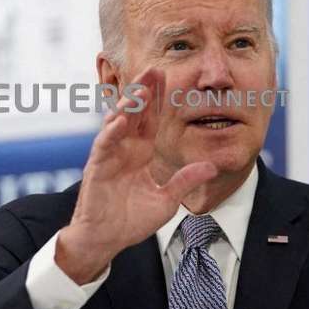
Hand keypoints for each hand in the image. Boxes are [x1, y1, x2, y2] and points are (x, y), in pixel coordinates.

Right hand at [56, 67, 216, 283]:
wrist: (106, 240)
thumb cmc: (131, 221)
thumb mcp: (166, 200)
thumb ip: (185, 181)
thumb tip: (211, 166)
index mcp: (143, 153)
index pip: (152, 120)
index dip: (160, 100)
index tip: (168, 76)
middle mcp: (126, 148)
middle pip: (136, 113)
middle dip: (144, 91)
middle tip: (154, 68)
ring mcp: (111, 155)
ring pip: (119, 123)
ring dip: (129, 106)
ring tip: (141, 89)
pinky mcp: (98, 166)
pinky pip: (104, 144)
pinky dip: (112, 131)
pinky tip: (121, 119)